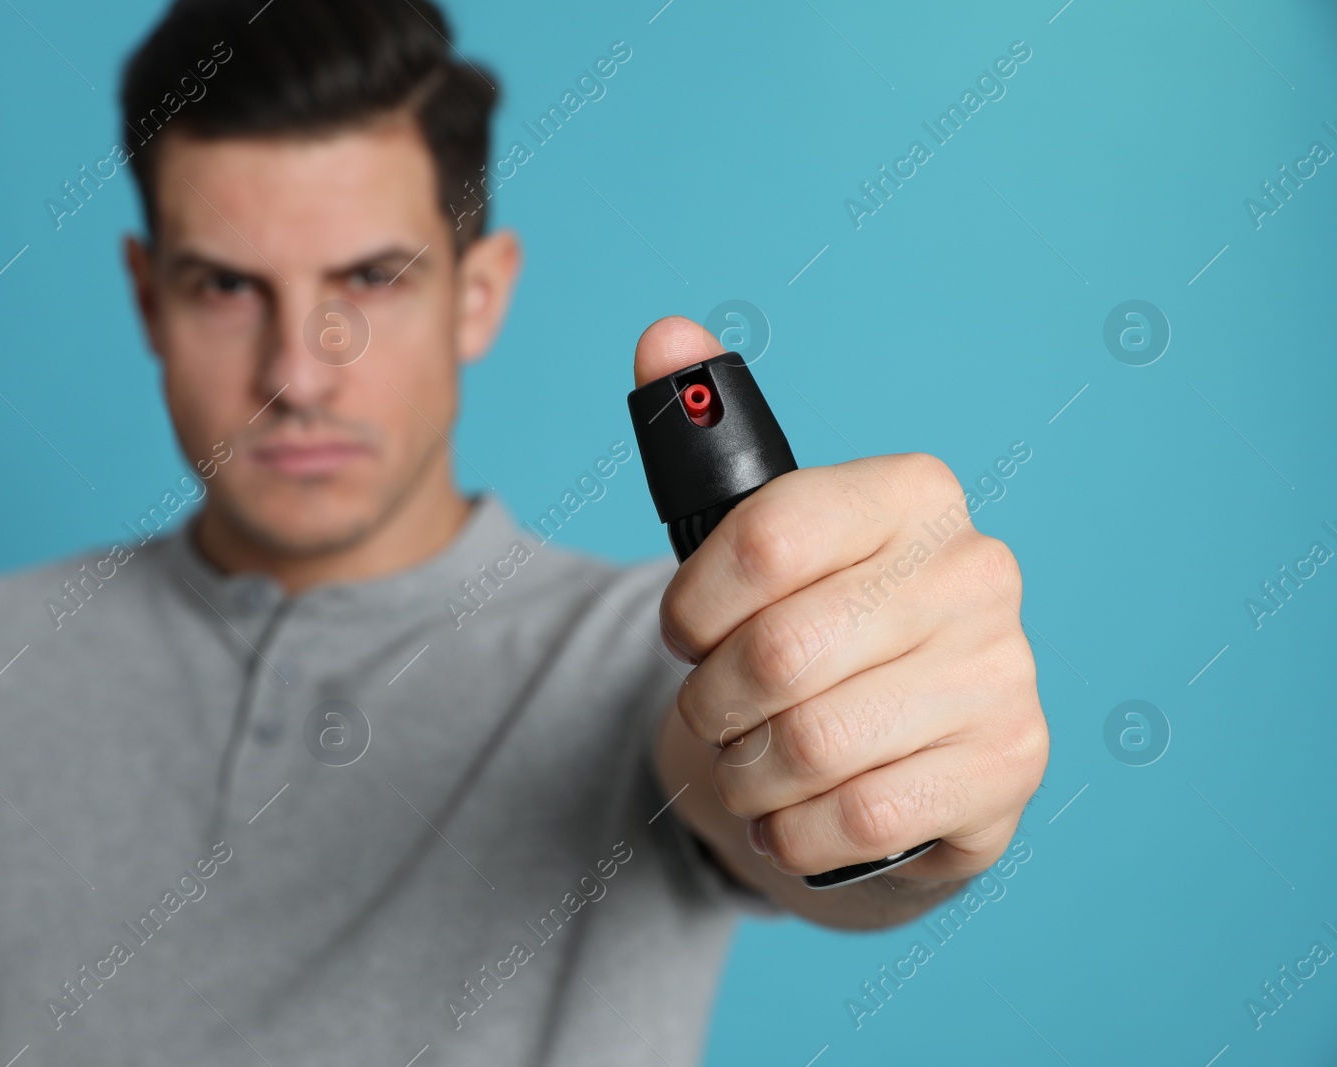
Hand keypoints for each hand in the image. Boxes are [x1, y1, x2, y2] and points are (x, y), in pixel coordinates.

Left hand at [638, 316, 1047, 891]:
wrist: (891, 754)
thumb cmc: (809, 631)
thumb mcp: (749, 540)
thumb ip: (697, 435)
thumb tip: (661, 334)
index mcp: (911, 492)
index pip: (767, 537)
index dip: (693, 606)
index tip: (682, 635)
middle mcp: (974, 570)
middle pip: (779, 653)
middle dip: (713, 705)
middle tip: (714, 716)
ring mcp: (1004, 670)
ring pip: (810, 744)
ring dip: (746, 775)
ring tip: (750, 768)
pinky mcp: (1009, 766)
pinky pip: (863, 818)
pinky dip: (796, 833)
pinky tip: (794, 816)